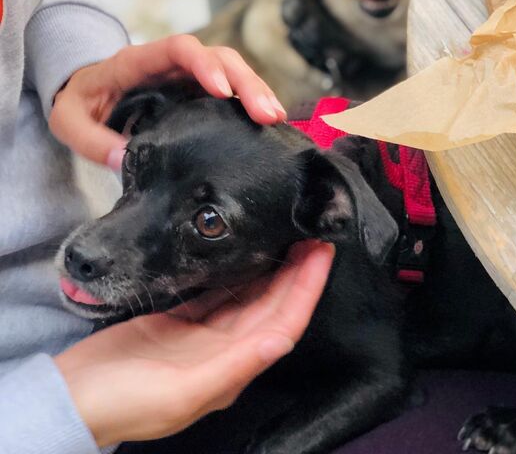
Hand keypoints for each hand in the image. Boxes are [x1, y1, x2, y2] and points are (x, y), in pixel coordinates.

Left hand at [49, 35, 285, 168]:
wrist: (86, 95)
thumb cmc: (79, 101)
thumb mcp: (68, 120)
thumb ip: (90, 139)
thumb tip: (122, 159)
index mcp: (139, 62)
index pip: (177, 49)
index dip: (202, 62)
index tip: (220, 88)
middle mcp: (172, 65)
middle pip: (218, 57)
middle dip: (245, 82)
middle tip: (266, 113)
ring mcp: (189, 77)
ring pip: (232, 71)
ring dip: (256, 91)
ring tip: (275, 119)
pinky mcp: (200, 93)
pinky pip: (231, 91)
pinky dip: (251, 104)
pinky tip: (269, 124)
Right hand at [55, 240, 333, 447]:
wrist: (71, 398)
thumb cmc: (122, 402)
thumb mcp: (180, 391)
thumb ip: (232, 366)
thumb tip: (279, 342)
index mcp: (231, 371)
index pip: (283, 323)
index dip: (307, 289)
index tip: (322, 253)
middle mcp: (223, 353)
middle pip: (272, 305)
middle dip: (297, 272)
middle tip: (312, 234)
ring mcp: (201, 337)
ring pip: (248, 296)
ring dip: (272, 269)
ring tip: (289, 237)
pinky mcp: (177, 321)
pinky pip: (217, 292)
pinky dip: (235, 272)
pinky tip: (244, 252)